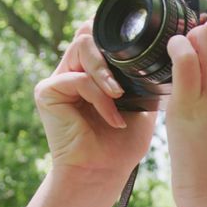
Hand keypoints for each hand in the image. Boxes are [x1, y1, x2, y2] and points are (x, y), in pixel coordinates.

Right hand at [33, 20, 157, 186]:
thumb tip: (159, 51)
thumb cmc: (122, 144)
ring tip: (120, 98)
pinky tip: (113, 118)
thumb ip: (138, 76)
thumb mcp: (141, 103)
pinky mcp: (46, 92)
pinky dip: (100, 97)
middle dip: (113, 54)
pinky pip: (79, 79)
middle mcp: (71, 71)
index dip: (114, 35)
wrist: (105, 172)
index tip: (138, 49)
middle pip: (88, 35)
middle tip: (127, 83)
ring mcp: (57, 80)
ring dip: (106, 73)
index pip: (97, 36)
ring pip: (83, 48)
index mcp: (90, 72)